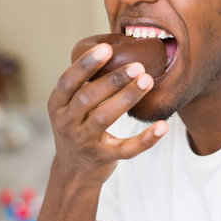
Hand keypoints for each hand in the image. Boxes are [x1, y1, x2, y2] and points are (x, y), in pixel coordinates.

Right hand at [47, 43, 167, 185]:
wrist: (73, 172)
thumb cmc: (78, 126)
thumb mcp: (71, 106)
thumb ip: (86, 83)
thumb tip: (116, 48)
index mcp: (58, 104)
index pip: (68, 81)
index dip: (85, 64)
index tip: (107, 49)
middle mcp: (67, 122)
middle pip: (88, 97)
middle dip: (113, 80)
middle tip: (138, 66)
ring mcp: (84, 142)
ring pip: (104, 118)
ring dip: (127, 98)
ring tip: (147, 81)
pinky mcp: (103, 157)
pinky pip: (126, 149)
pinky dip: (146, 139)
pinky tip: (163, 126)